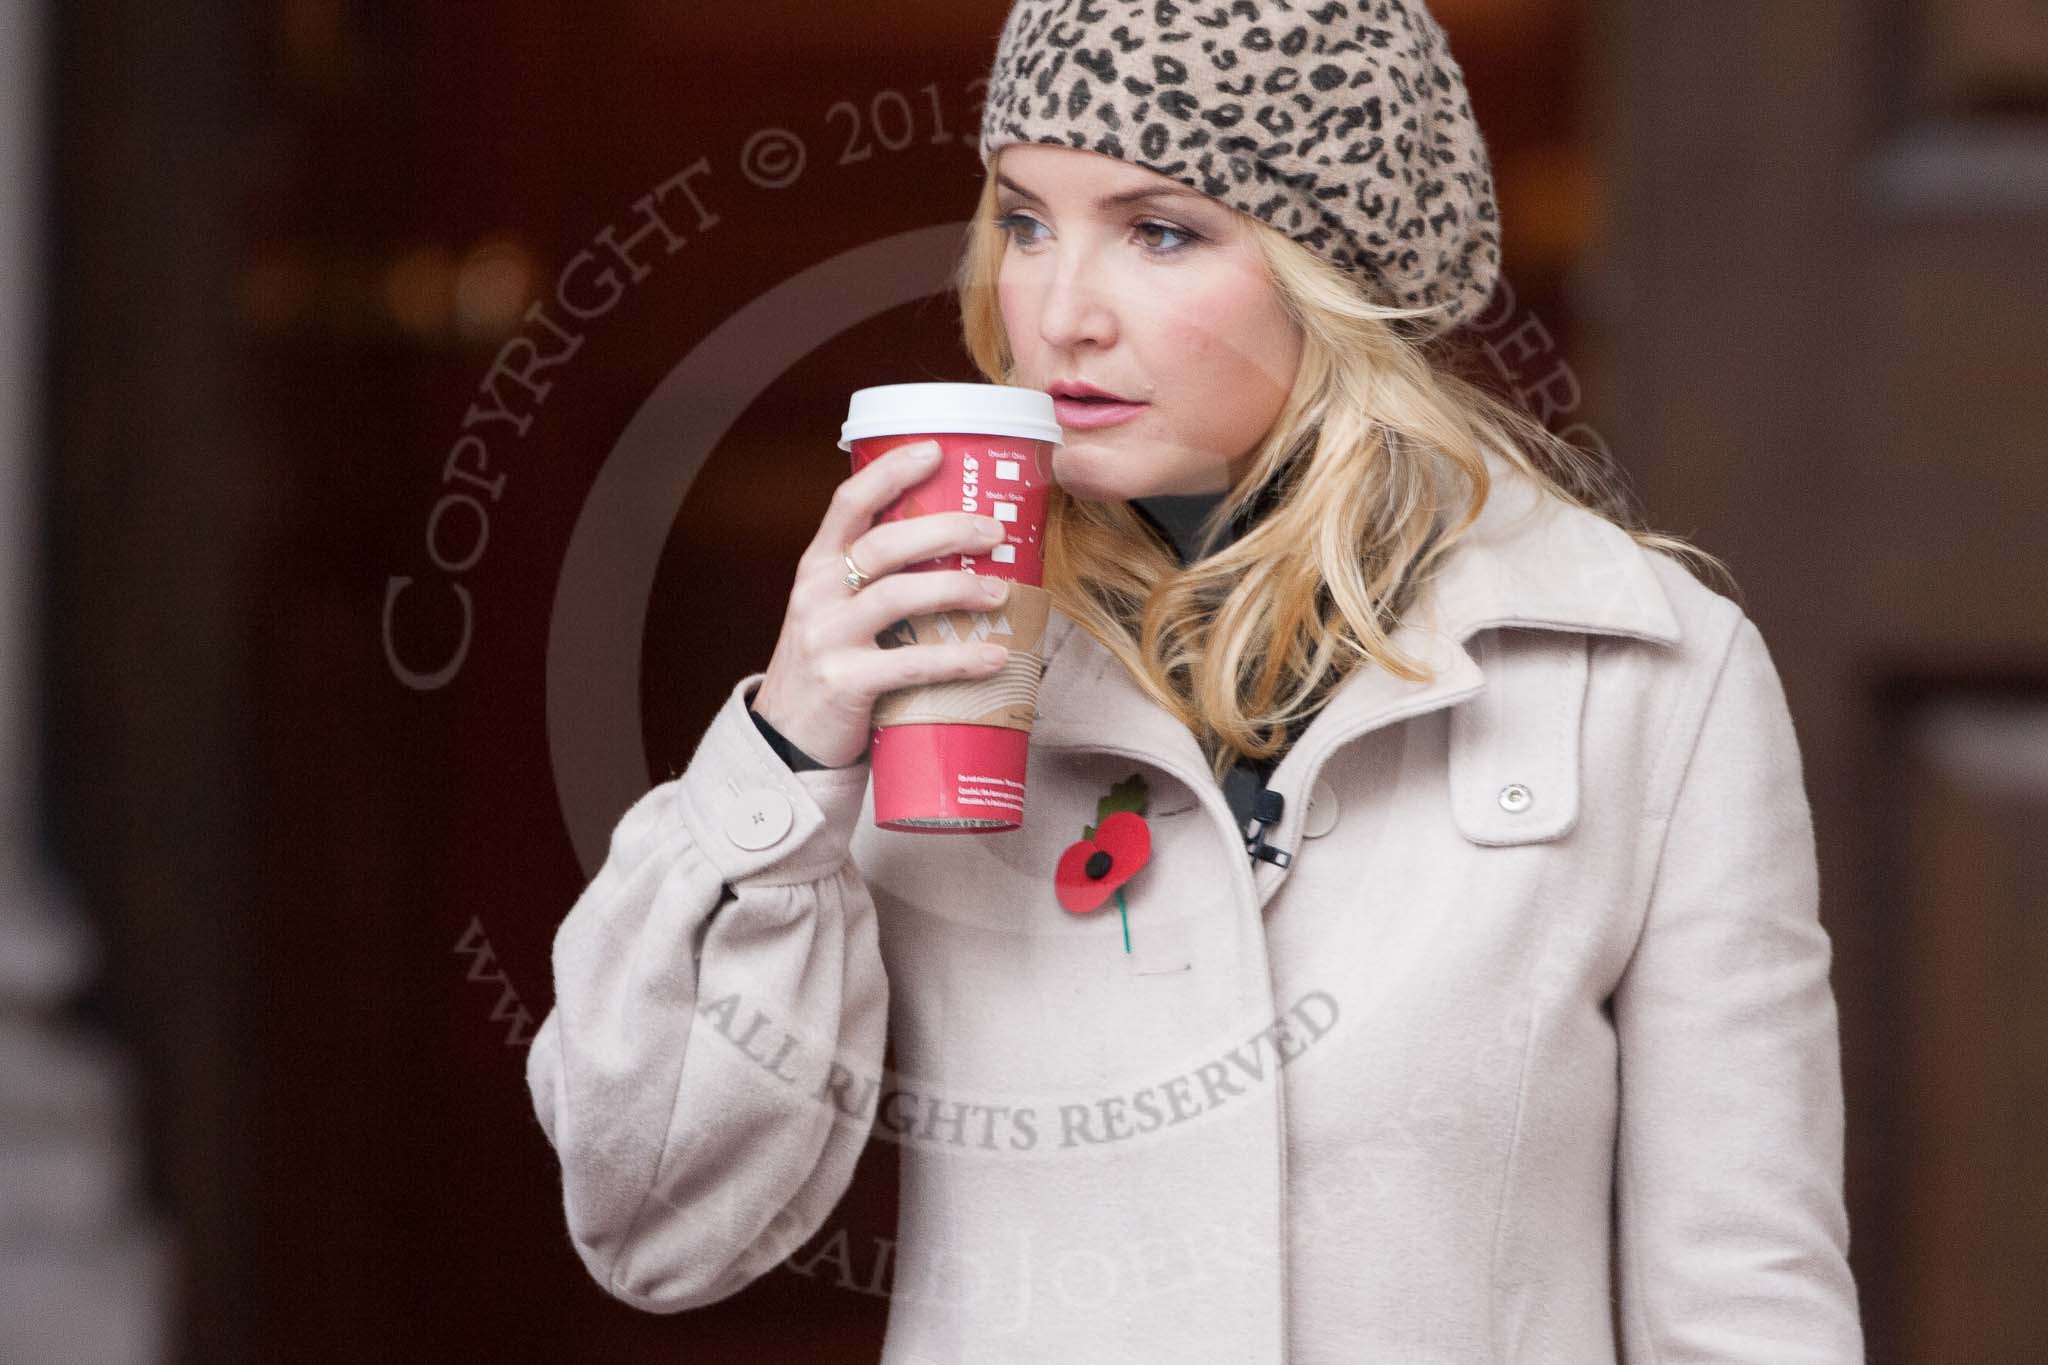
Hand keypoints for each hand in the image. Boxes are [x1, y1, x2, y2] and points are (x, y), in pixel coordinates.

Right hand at [751, 439, 1013, 767]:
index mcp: (817, 566)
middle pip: (883, 545)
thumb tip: (956, 546)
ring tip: (1000, 591)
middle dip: (945, 530)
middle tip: (994, 531)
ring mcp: (827, 639)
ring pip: (897, 597)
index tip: (936, 450)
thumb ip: (875, 580)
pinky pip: (910, 664)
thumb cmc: (830, 666)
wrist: (786, 741)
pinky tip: (994, 657)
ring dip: (956, 588)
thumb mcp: (835, 611)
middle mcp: (817, 594)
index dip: (891, 472)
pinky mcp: (844, 684)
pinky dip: (957, 659)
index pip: (849, 503)